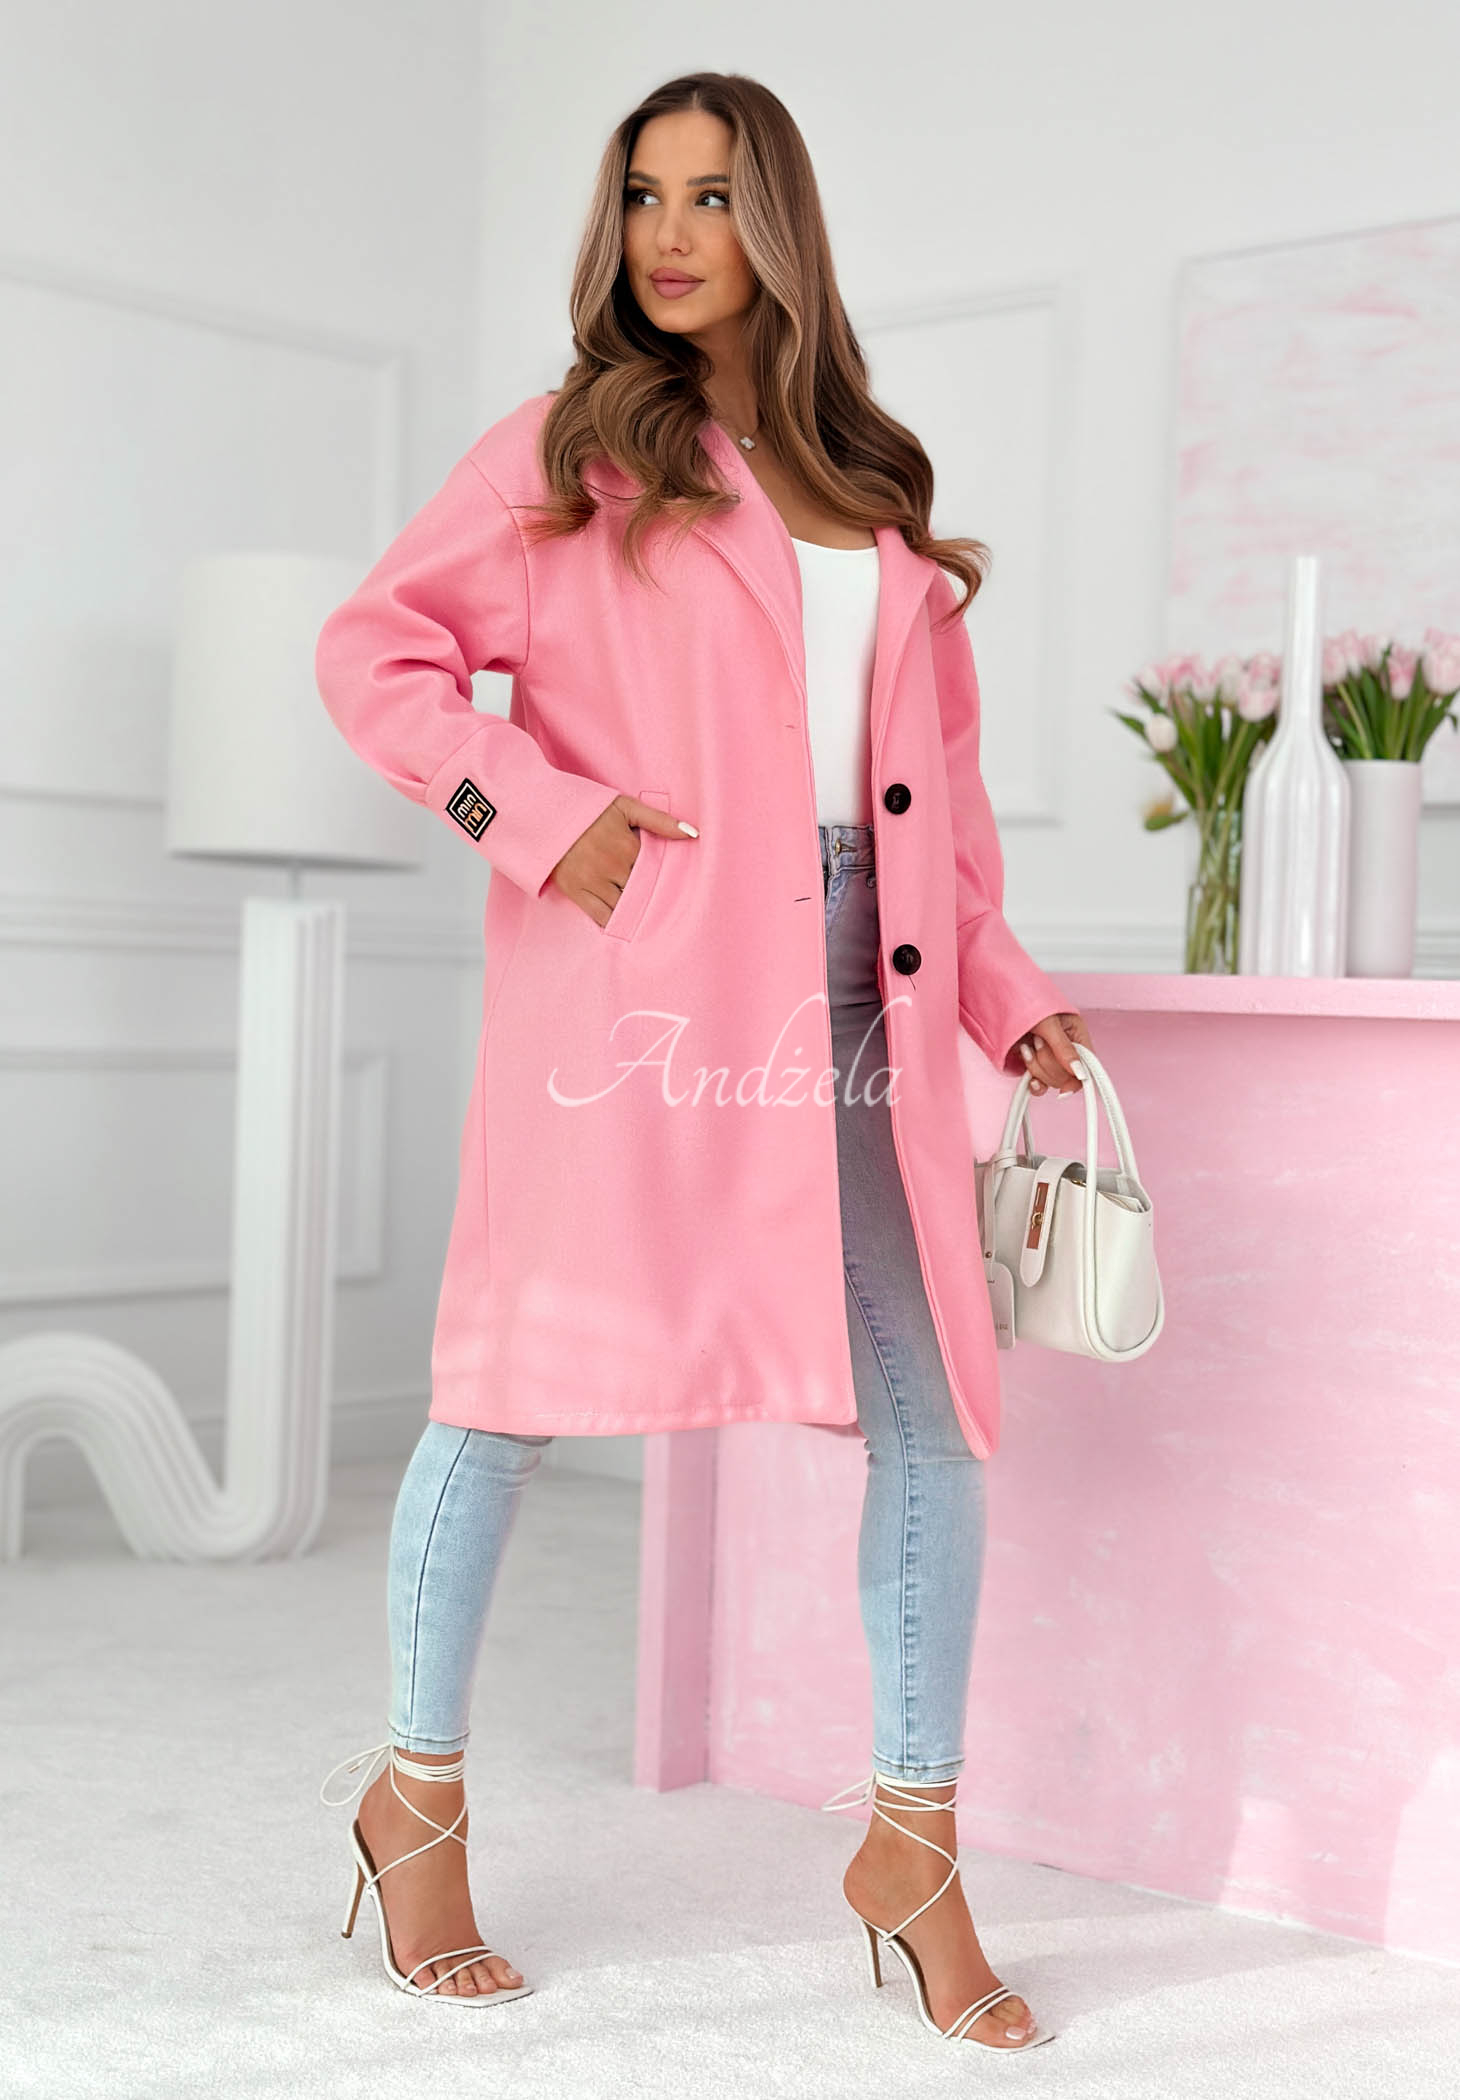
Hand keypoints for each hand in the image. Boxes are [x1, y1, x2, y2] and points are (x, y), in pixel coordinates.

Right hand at [550, 795, 697, 926]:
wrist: (542, 812)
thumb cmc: (587, 807)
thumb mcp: (625, 806)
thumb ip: (659, 820)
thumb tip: (693, 834)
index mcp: (628, 847)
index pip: (657, 872)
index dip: (667, 880)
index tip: (678, 887)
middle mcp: (612, 867)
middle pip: (643, 892)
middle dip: (653, 898)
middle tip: (669, 909)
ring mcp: (593, 881)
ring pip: (624, 907)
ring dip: (637, 912)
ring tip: (650, 919)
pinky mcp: (576, 891)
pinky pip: (600, 915)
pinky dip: (614, 922)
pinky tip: (626, 925)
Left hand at [1017, 1011, 1093, 1095]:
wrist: (1002, 1001)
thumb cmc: (1028, 1003)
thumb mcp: (1049, 1023)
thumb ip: (1064, 1048)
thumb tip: (1079, 1072)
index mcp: (1077, 1036)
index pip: (1088, 1066)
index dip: (1078, 1079)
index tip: (1065, 1088)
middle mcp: (1066, 1051)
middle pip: (1067, 1077)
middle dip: (1048, 1063)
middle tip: (1037, 1042)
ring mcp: (1050, 1060)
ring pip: (1051, 1081)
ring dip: (1036, 1067)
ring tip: (1026, 1046)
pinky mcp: (1035, 1067)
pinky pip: (1040, 1085)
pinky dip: (1033, 1082)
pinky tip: (1029, 1076)